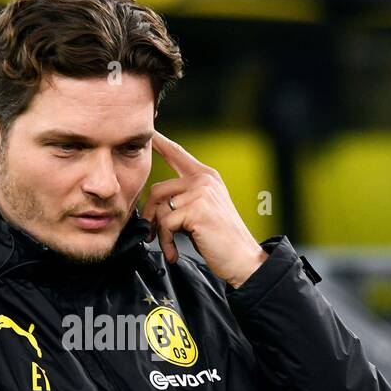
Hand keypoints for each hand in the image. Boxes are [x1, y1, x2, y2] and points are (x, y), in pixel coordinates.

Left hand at [141, 131, 268, 288]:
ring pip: (159, 209)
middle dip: (149, 216)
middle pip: (158, 189)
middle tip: (151, 235)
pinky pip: (165, 223)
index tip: (148, 131)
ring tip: (167, 247)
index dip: (159, 142)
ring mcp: (201, 192)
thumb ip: (182, 200)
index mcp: (206, 176)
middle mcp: (204, 179)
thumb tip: (153, 205)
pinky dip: (166, 242)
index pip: (177, 153)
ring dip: (159, 233)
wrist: (242, 258)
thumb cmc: (219, 240)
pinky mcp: (197, 209)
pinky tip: (174, 252)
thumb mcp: (201, 212)